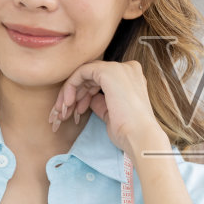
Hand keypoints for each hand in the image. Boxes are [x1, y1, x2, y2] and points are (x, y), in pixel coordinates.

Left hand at [50, 59, 166, 154]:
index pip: (102, 80)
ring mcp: (118, 67)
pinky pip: (81, 72)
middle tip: (65, 113)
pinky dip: (71, 86)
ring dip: (70, 92)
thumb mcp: (112, 113)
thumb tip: (90, 99)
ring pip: (85, 73)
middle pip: (92, 76)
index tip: (76, 113)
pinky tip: (68, 103)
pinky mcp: (108, 70)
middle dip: (76, 94)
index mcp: (132, 77)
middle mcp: (127, 68)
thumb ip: (101, 102)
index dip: (86, 95)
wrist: (139, 136)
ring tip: (64, 112)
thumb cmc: (129, 131)